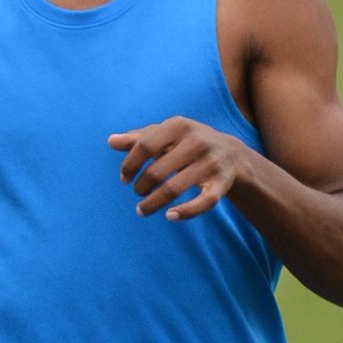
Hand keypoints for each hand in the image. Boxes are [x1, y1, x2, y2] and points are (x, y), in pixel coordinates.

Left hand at [108, 118, 251, 220]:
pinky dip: (184, 213)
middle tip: (137, 193)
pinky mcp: (222, 184)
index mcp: (179, 125)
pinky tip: (169, 216)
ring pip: (175, 188)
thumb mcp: (166, 135)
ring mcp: (211, 163)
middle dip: (141, 186)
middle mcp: (197, 142)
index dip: (130, 164)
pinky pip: (202, 203)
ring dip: (153, 203)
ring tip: (142, 210)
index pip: (145, 145)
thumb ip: (139, 138)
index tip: (124, 179)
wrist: (231, 153)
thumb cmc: (188, 142)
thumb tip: (110, 141)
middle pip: (157, 171)